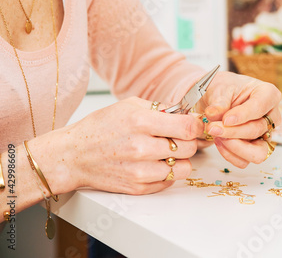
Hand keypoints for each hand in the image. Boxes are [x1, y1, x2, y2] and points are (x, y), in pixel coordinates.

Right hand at [50, 97, 202, 194]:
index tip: (194, 125)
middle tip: (178, 137)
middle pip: (189, 148)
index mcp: (141, 122)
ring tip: (166, 152)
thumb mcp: (129, 106)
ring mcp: (140, 171)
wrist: (74, 155)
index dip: (196, 125)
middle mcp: (142, 148)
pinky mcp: (138, 188)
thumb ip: (160, 108)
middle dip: (188, 141)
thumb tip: (187, 112)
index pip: (187, 127)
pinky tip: (154, 163)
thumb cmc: (100, 128)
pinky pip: (169, 181)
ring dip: (180, 159)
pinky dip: (168, 172)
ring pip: (184, 168)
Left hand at [196, 72, 281, 167]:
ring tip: (216, 136)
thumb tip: (213, 114)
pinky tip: (218, 142)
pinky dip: (230, 154)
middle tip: (211, 128)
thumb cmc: (224, 90)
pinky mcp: (256, 148)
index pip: (260, 106)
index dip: (243, 115)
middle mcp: (271, 116)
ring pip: (257, 151)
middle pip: (257, 130)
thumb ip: (219, 102)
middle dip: (232, 132)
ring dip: (234, 147)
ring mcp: (265, 134)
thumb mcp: (219, 89)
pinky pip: (245, 160)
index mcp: (268, 94)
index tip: (226, 119)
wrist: (217, 100)